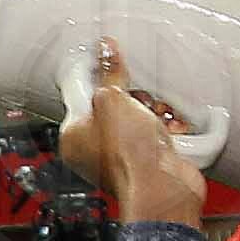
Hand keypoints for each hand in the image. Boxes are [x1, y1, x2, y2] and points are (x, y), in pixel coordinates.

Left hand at [58, 37, 207, 227]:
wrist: (163, 189)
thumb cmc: (129, 157)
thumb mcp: (113, 99)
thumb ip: (109, 73)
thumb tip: (106, 51)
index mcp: (72, 137)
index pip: (80, 95)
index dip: (96, 76)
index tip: (107, 61)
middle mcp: (93, 150)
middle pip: (111, 104)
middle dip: (130, 97)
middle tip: (134, 100)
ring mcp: (122, 156)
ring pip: (137, 117)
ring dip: (150, 111)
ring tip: (154, 117)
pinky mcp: (147, 160)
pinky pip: (155, 131)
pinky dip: (165, 126)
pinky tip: (167, 127)